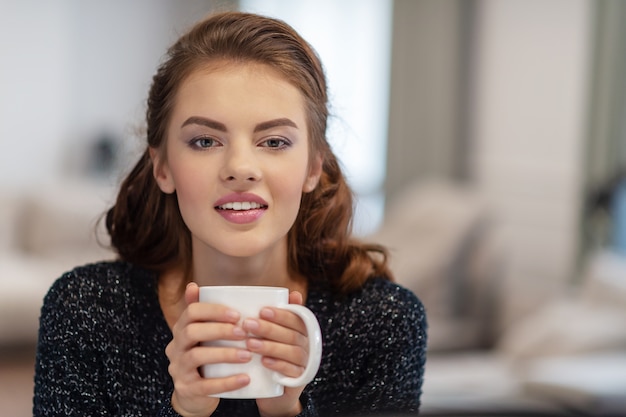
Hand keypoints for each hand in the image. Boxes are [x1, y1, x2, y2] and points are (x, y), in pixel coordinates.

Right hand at [165, 282, 251, 416]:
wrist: (194, 394)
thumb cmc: (205, 357)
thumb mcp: (202, 335)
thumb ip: (203, 312)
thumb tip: (193, 284)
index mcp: (181, 329)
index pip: (191, 312)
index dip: (213, 311)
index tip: (237, 314)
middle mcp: (175, 347)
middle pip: (191, 332)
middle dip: (220, 330)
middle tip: (244, 332)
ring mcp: (178, 369)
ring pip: (197, 357)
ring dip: (225, 354)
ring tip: (248, 355)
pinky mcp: (187, 389)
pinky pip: (205, 385)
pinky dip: (227, 382)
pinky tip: (246, 378)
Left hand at [244, 291, 308, 416]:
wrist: (274, 393)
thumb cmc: (271, 356)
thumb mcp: (272, 335)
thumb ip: (279, 316)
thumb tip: (292, 292)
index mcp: (303, 330)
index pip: (296, 318)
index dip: (280, 314)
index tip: (261, 310)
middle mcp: (307, 345)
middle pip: (292, 334)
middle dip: (269, 328)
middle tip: (248, 324)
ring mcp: (305, 363)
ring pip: (292, 351)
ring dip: (270, 346)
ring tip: (250, 343)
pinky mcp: (300, 380)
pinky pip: (292, 371)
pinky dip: (278, 365)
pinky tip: (264, 362)